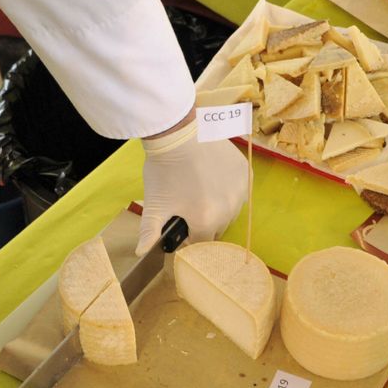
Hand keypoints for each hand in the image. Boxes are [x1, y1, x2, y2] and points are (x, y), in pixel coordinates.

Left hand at [134, 117, 247, 254]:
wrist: (178, 134)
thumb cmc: (164, 171)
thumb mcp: (154, 205)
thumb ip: (149, 233)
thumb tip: (141, 253)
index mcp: (206, 222)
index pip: (200, 242)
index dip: (189, 234)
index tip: (181, 221)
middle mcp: (229, 211)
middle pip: (217, 228)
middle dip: (204, 221)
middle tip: (188, 203)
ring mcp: (240, 191)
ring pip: (231, 211)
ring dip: (219, 207)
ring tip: (200, 188)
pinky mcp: (246, 174)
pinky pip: (240, 192)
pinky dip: (229, 189)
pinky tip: (214, 177)